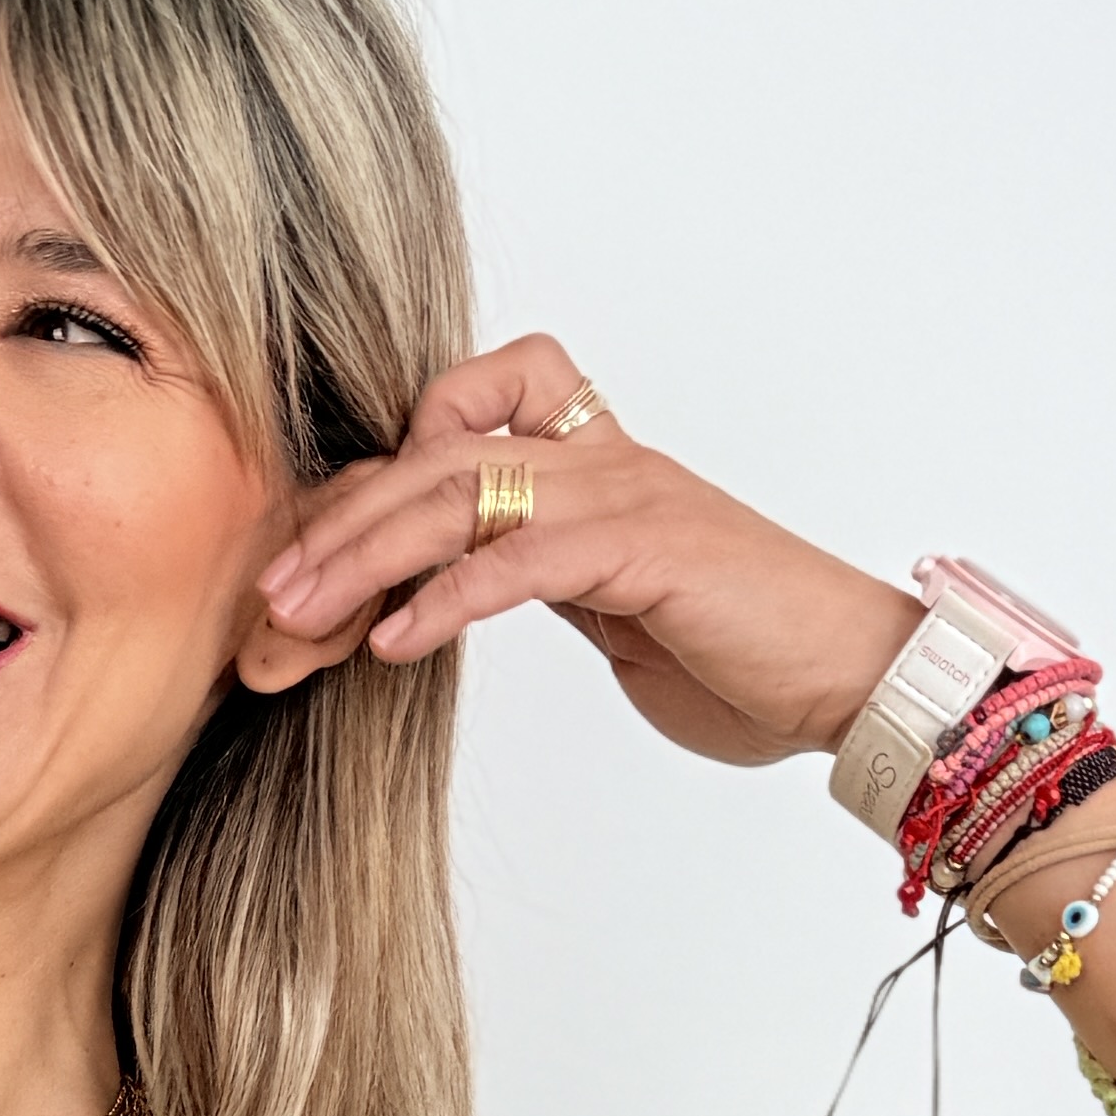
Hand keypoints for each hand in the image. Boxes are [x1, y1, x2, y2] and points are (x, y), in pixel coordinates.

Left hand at [260, 336, 915, 773]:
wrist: (851, 678)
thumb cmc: (739, 655)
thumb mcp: (609, 610)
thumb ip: (537, 578)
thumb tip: (451, 593)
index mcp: (586, 464)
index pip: (446, 436)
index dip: (362, 494)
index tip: (296, 576)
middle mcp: (597, 459)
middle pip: (431, 456)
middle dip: (337, 527)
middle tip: (265, 597)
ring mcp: (622, 494)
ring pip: (459, 491)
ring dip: (364, 555)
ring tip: (296, 615)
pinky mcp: (644, 548)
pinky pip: (520, 558)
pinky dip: (448, 598)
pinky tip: (394, 642)